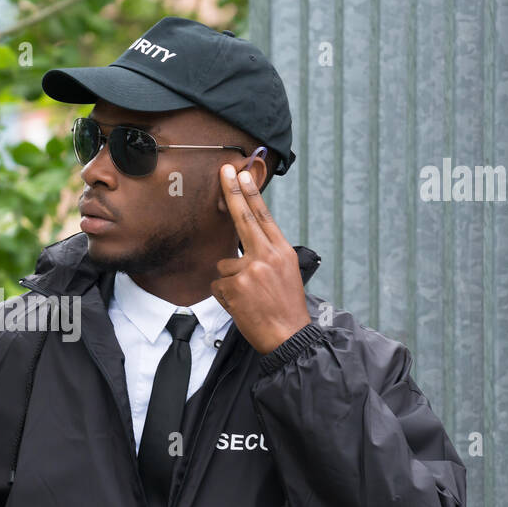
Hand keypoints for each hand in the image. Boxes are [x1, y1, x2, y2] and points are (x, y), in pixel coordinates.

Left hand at [210, 163, 311, 354]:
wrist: (289, 336)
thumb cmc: (285, 306)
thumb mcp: (286, 272)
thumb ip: (267, 254)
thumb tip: (246, 243)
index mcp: (282, 251)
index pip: (263, 216)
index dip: (250, 193)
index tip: (241, 174)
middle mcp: (267, 256)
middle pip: (243, 218)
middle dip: (232, 192)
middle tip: (224, 170)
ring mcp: (250, 270)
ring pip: (225, 264)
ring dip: (231, 281)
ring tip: (249, 298)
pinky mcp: (235, 286)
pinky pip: (218, 285)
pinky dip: (226, 297)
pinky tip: (242, 306)